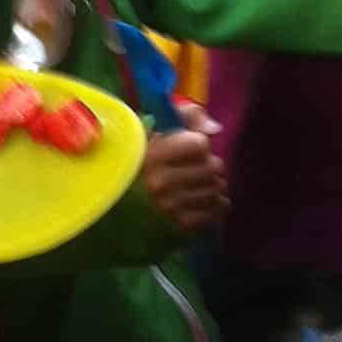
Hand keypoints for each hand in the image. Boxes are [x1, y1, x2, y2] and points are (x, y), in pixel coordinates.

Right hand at [143, 110, 228, 234]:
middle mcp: (158, 183)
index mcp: (151, 156)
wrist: (125, 202)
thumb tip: (215, 130)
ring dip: (214, 185)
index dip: (199, 142)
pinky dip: (216, 205)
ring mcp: (169, 207)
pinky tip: (204, 199)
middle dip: (209, 164)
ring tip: (199, 183)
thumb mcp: (159, 127)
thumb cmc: (148, 157)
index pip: (200, 144)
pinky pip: (215, 211)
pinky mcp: (180, 225)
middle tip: (196, 167)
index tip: (188, 146)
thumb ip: (189, 116)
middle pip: (213, 167)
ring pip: (216, 189)